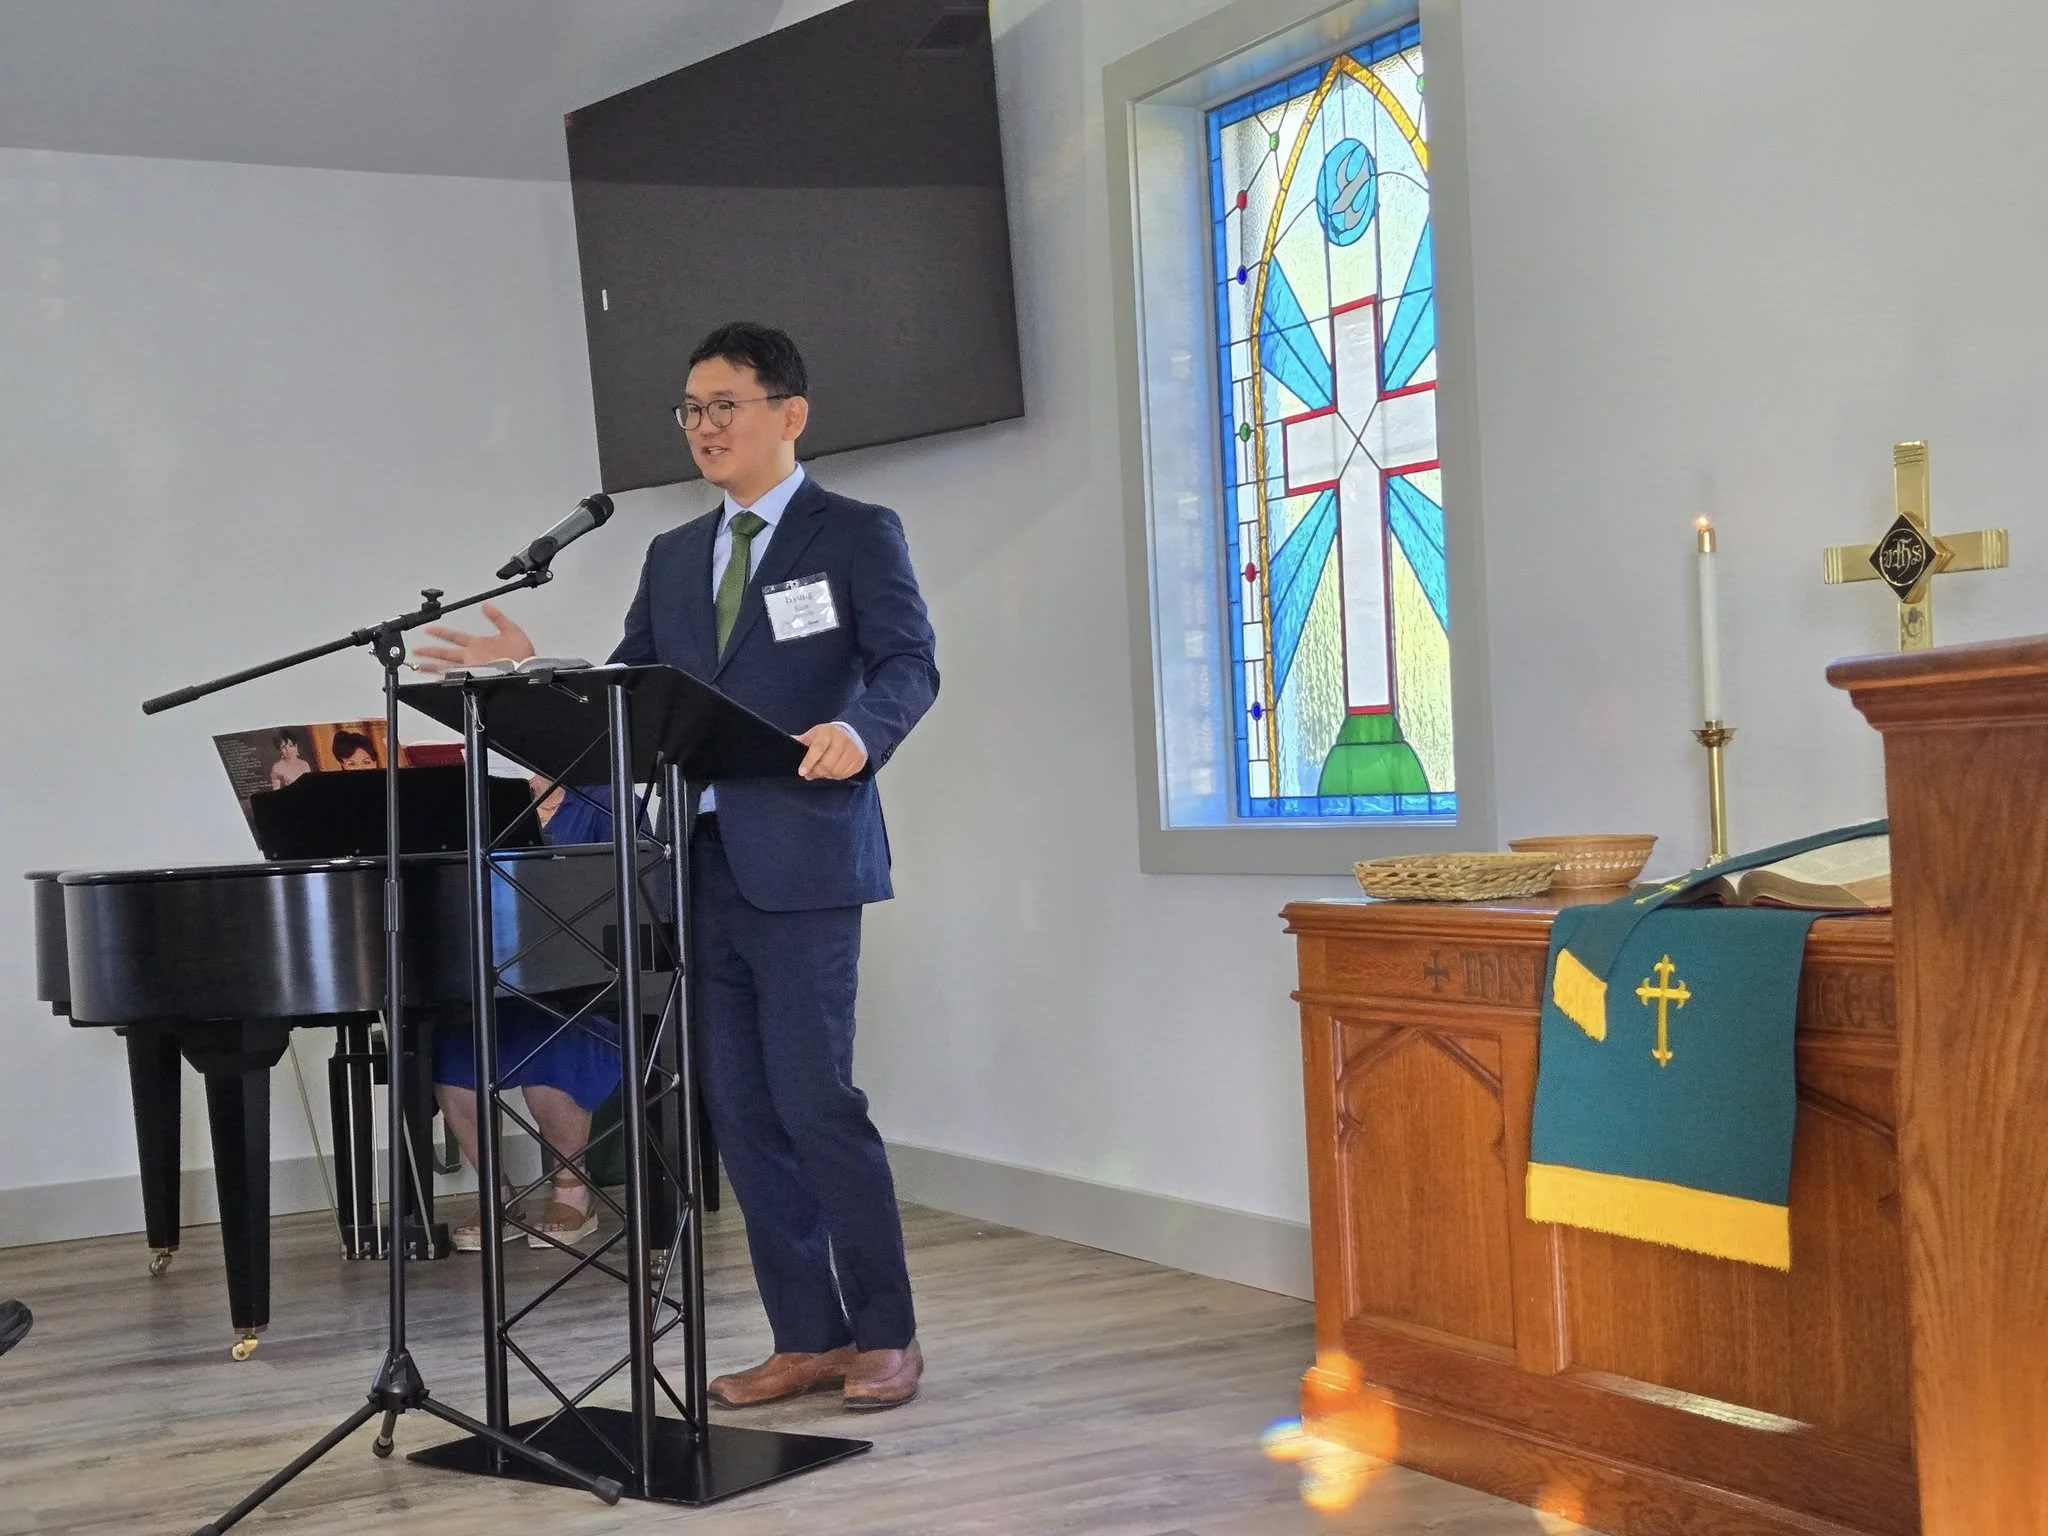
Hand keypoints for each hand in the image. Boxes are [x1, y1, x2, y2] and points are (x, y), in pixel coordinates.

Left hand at [414, 602, 535, 671]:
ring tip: (418, 666)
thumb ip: (497, 617)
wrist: (525, 672)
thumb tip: (486, 605)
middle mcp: (470, 657)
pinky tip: (437, 680)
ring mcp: (471, 669)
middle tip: (416, 651)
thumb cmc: (520, 656)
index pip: (454, 636)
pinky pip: (455, 679)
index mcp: (477, 644)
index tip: (427, 629)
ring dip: (431, 667)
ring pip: (446, 668)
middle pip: (444, 653)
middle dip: (429, 651)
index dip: (440, 631)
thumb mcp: (511, 630)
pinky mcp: (474, 679)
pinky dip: (444, 679)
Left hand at [795, 723, 866, 780]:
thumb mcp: (813, 735)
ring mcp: (852, 749)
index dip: (809, 762)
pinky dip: (836, 776)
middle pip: (826, 764)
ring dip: (826, 775)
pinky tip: (833, 771)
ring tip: (822, 771)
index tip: (802, 773)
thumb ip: (801, 741)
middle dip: (816, 772)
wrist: (851, 734)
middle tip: (810, 774)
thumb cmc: (827, 737)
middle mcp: (842, 739)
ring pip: (835, 771)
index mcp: (827, 732)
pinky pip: (845, 774)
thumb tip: (785, 744)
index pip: (817, 748)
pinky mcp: (859, 759)